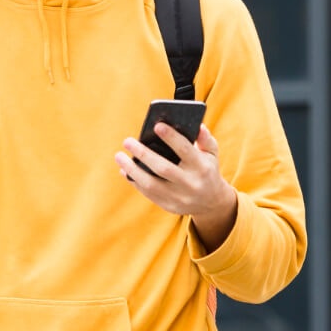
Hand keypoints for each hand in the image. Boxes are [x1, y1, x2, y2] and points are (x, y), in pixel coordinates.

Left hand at [115, 123, 238, 250]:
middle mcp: (190, 183)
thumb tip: (196, 124)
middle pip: (163, 168)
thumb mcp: (212, 154)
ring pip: (150, 184)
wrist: (211, 202)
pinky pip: (147, 193)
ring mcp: (178, 197)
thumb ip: (205, 138)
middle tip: (127, 141)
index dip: (171, 138)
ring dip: (132, 169)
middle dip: (143, 153)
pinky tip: (124, 170)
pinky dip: (134, 181)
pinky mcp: (168, 206)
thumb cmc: (207, 170)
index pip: (185, 150)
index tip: (157, 126)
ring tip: (119, 156)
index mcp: (202, 167)